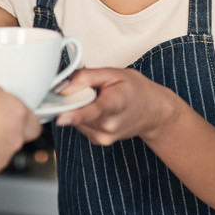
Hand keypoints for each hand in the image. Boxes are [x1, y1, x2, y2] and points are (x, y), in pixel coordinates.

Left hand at [54, 67, 179, 145]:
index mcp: (116, 103)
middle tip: (89, 91)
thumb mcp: (113, 73)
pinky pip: (80, 126)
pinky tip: (97, 110)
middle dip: (74, 101)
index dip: (75, 115)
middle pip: (77, 113)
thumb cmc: (135, 90)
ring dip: (79, 109)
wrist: (152, 111)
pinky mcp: (99, 141)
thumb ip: (85, 77)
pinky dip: (83, 117)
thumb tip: (62, 87)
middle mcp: (109, 125)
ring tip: (98, 100)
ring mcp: (104, 136)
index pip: (94, 111)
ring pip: (75, 120)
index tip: (61, 117)